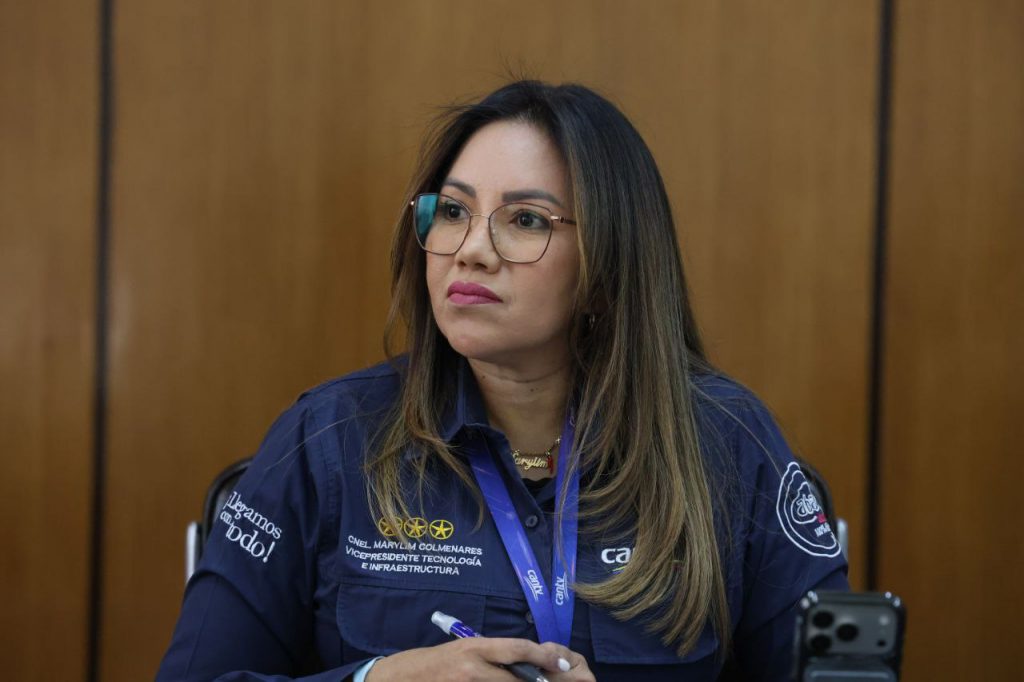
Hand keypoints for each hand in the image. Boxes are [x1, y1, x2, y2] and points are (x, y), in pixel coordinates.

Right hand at [366, 637, 594, 681]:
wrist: (399, 680)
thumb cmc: (432, 663)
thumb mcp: (461, 650)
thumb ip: (490, 656)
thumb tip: (525, 662)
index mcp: (474, 647)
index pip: (518, 648)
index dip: (544, 656)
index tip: (564, 662)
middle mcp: (473, 667)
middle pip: (518, 678)